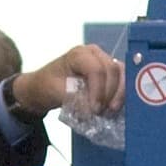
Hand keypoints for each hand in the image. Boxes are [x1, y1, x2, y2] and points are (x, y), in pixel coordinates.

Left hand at [9, 44, 124, 121]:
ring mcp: (103, 60)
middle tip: (102, 112)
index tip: (95, 109)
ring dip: (118, 94)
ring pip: (122, 74)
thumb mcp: (57, 93)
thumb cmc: (47, 86)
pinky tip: (113, 107)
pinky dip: (120, 94)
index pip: (96, 69)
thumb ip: (76, 98)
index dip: (99, 91)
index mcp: (79, 54)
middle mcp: (94, 53)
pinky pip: (122, 80)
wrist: (44, 86)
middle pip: (113, 70)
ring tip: (109, 110)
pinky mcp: (109, 71)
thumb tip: (95, 108)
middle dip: (110, 94)